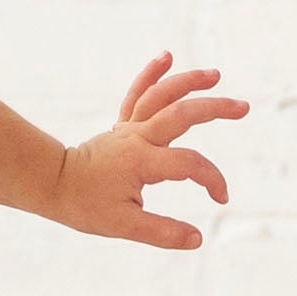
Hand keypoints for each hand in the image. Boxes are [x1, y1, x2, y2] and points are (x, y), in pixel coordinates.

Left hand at [50, 52, 247, 251]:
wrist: (53, 184)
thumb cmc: (85, 205)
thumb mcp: (124, 227)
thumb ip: (163, 232)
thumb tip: (198, 239)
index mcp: (141, 161)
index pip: (189, 164)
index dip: (212, 179)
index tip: (220, 197)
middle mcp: (137, 137)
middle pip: (181, 114)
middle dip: (214, 108)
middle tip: (243, 107)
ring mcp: (129, 128)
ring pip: (161, 96)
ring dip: (188, 82)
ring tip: (215, 75)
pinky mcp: (122, 126)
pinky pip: (138, 94)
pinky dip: (151, 75)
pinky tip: (167, 57)